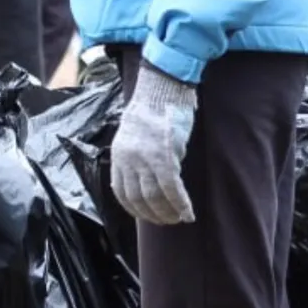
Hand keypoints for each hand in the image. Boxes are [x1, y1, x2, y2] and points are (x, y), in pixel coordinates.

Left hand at [110, 62, 197, 225]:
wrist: (163, 86)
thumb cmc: (155, 106)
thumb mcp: (137, 133)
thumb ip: (139, 155)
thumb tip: (153, 178)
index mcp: (119, 154)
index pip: (122, 191)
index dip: (135, 208)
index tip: (147, 215)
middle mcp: (128, 160)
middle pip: (138, 198)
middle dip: (153, 214)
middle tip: (166, 221)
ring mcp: (145, 160)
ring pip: (154, 198)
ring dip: (167, 213)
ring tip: (178, 219)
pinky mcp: (165, 158)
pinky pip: (172, 189)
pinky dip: (181, 204)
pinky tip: (188, 212)